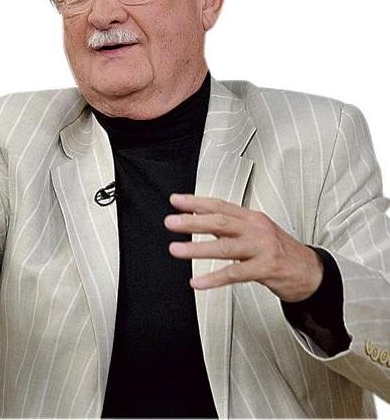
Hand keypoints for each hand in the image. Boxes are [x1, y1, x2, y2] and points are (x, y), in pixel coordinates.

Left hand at [164, 193, 322, 301]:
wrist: (311, 271)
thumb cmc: (280, 251)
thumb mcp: (256, 231)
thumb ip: (231, 227)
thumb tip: (200, 220)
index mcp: (251, 217)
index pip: (220, 205)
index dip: (196, 202)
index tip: (175, 200)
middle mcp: (256, 228)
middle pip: (219, 222)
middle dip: (192, 221)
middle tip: (171, 222)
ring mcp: (262, 248)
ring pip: (224, 247)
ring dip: (196, 248)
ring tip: (175, 249)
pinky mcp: (266, 268)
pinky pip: (234, 274)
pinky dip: (213, 278)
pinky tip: (197, 282)